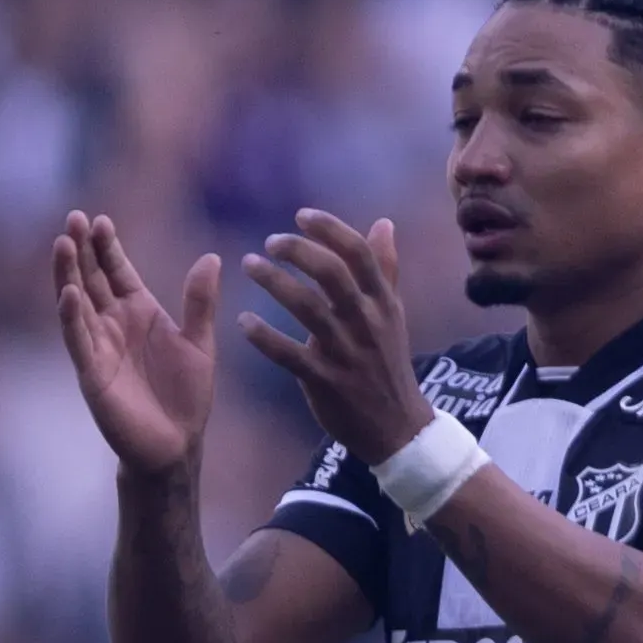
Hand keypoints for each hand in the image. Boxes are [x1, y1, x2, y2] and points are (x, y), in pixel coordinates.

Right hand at [54, 214, 223, 481]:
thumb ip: (200, 302)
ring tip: (63, 243)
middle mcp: (114, 324)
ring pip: (78, 302)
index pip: (117, 271)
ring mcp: (99, 345)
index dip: (108, 247)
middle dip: (82, 250)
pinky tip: (68, 293)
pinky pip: (78, 339)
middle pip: (92, 278)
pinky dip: (72, 316)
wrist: (176, 443)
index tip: (101, 219)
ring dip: (68, 274)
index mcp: (140, 313)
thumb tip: (212, 257)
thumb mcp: (200, 342)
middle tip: (74, 218)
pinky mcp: (92, 371)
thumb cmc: (186, 394)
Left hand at [238, 210, 432, 462]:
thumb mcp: (393, 315)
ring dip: (275, 282)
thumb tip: (383, 223)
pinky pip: (288, 354)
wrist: (398, 427)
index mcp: (383, 303)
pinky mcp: (325, 380)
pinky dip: (263, 336)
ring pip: (308, 308)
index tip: (301, 215)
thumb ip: (385, 269)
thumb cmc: (387, 363)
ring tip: (249, 265)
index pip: (359, 254)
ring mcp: (346, 352)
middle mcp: (367, 323)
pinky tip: (244, 322)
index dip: (329, 229)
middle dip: (298, 251)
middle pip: (333, 274)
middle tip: (270, 243)